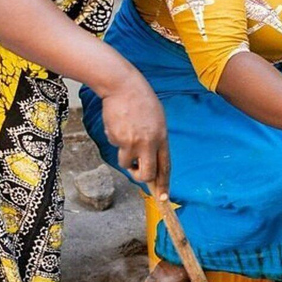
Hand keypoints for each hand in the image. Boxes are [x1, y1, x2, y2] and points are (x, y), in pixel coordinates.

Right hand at [101, 72, 170, 194]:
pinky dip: (116, 139)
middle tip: (137, 172)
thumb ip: (157, 141)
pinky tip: (118, 124)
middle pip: (146, 174)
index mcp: (162, 138)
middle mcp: (148, 143)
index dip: (164, 183)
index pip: (165, 166)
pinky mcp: (117, 139)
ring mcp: (131, 142)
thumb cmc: (141, 101)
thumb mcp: (157, 120)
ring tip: (126, 135)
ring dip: (125, 156)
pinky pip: (116, 147)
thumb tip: (153, 162)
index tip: (163, 196)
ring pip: (126, 163)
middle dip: (140, 178)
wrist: (122, 86)